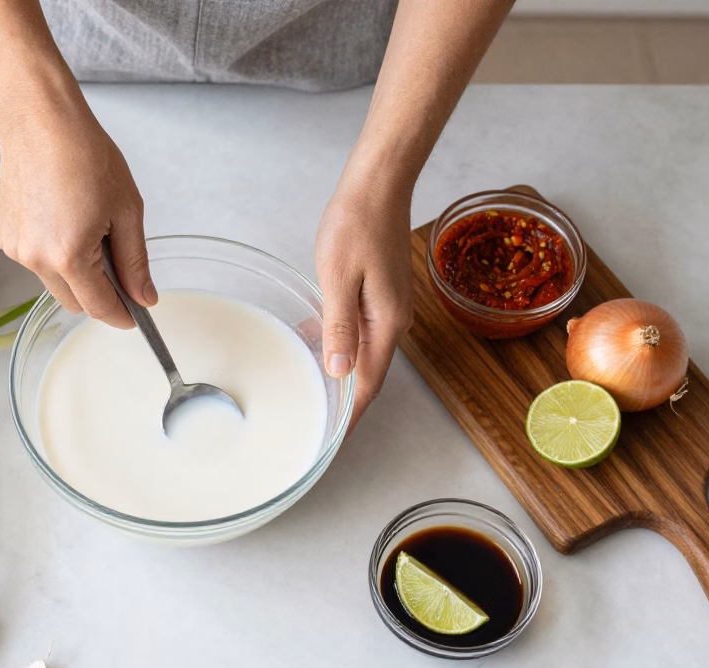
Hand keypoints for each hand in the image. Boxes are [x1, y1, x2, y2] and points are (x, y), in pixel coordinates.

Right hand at [0, 105, 154, 327]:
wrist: (39, 123)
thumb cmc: (85, 155)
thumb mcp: (126, 210)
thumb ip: (135, 261)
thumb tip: (144, 297)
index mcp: (69, 257)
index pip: (100, 306)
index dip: (122, 315)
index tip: (136, 315)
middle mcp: (36, 260)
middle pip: (75, 302)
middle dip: (100, 295)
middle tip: (120, 266)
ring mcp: (16, 251)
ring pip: (55, 283)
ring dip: (76, 274)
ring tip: (90, 227)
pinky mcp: (5, 238)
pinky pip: (37, 262)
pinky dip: (55, 255)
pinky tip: (65, 219)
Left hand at [314, 175, 414, 426]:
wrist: (380, 185)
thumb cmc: (356, 224)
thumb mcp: (338, 278)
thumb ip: (339, 328)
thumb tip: (341, 373)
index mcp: (386, 322)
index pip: (368, 384)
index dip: (351, 417)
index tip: (334, 441)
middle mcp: (395, 320)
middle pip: (369, 373)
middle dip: (345, 401)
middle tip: (318, 425)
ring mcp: (391, 305)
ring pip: (364, 350)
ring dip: (341, 371)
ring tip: (313, 392)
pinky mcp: (383, 290)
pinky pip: (362, 328)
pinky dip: (341, 342)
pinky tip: (317, 341)